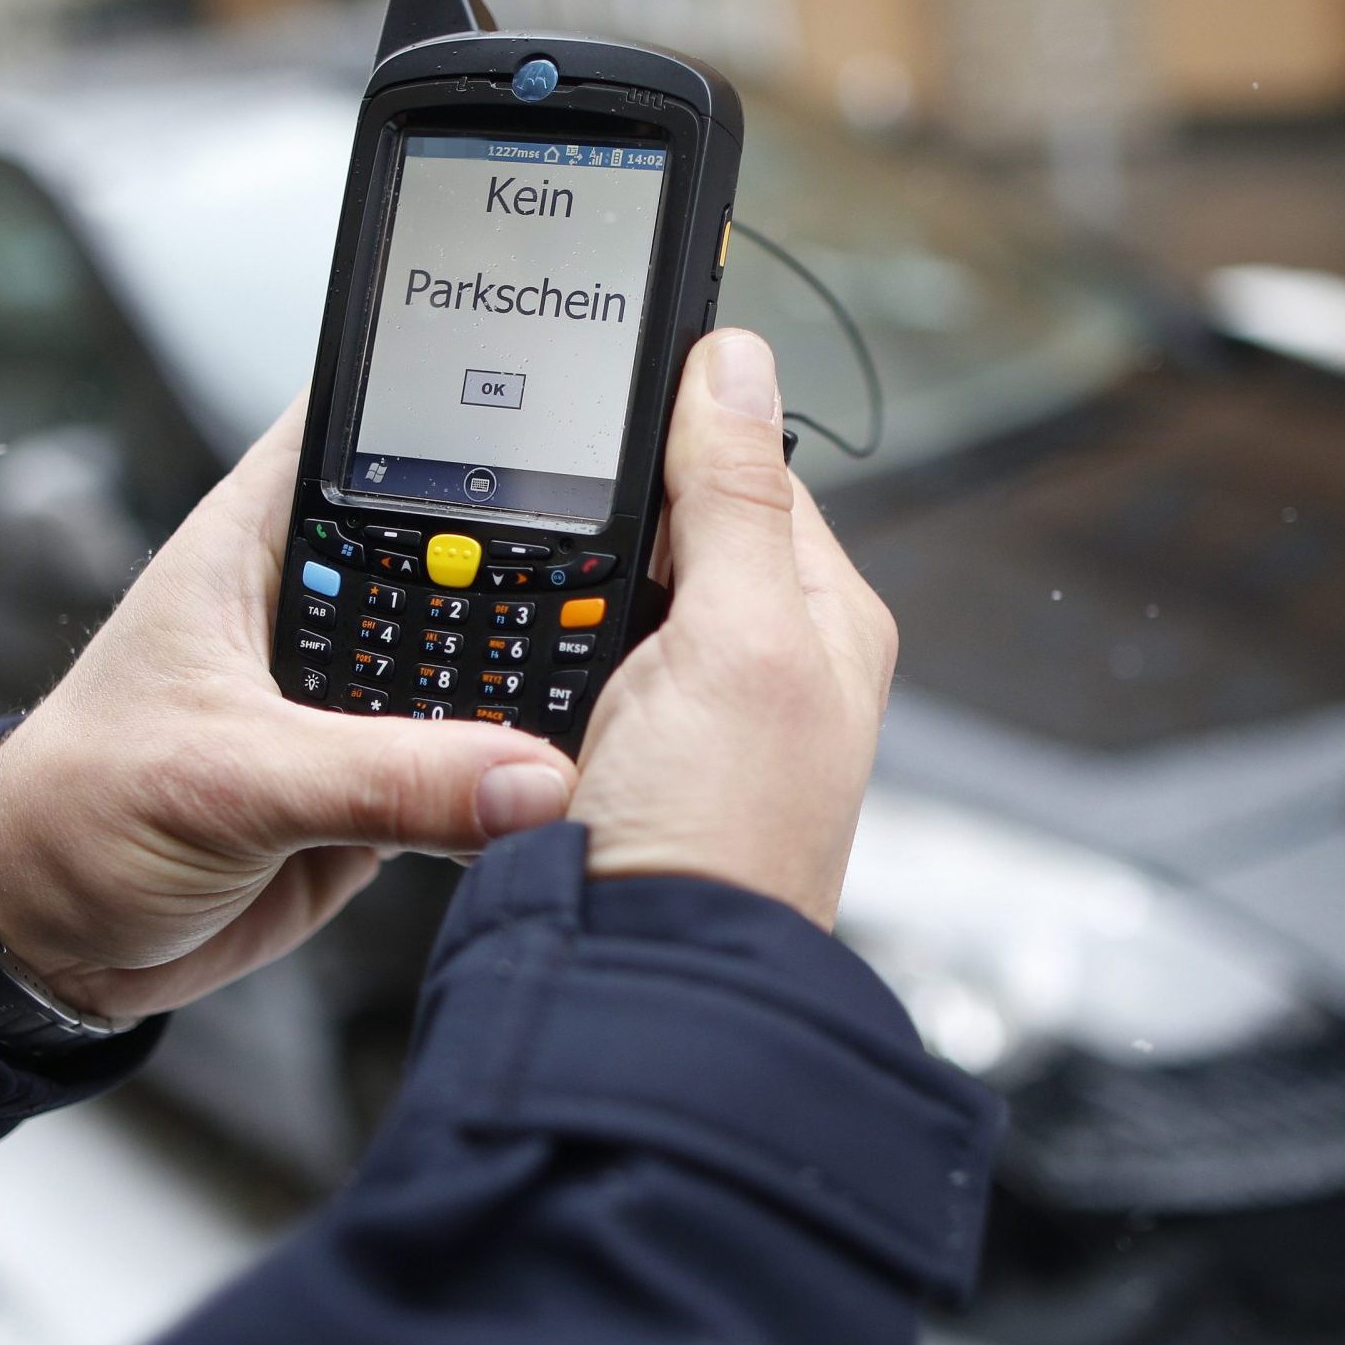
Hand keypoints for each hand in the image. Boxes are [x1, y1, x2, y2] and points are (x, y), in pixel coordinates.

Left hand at [0, 400, 578, 1019]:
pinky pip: (485, 761)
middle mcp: (326, 601)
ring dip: (542, 675)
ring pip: (487, 653)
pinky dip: (527, 774)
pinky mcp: (388, 773)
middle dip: (551, 555)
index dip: (474, 401)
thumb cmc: (75, 812)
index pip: (384, 426)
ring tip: (634, 672)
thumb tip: (523, 779)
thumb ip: (378, 777)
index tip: (579, 402)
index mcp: (266, 540)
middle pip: (468, 544)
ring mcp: (362, 691)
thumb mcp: (226, 778)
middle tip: (648, 563)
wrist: (54, 939)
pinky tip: (580, 769)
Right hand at [573, 330, 897, 928]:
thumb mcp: (735, 637)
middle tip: (544, 489)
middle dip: (613, 508)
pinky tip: (517, 645)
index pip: (755, 469)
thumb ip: (732, 496)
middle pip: (680, 527)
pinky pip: (578, 660)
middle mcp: (772, 663)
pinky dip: (545, 639)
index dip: (680, 428)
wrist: (640, 982)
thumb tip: (734, 362)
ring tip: (527, 572)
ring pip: (621, 591)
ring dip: (573, 575)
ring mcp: (696, 714)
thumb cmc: (718, 836)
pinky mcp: (627, 756)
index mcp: (827, 620)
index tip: (601, 392)